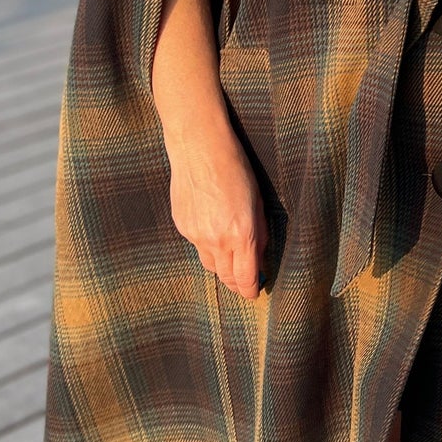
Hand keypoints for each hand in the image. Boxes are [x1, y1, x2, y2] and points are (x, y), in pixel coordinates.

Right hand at [166, 127, 266, 300]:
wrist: (200, 149)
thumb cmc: (236, 169)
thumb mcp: (258, 202)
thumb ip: (259, 235)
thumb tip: (259, 261)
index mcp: (242, 234)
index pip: (245, 279)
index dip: (251, 290)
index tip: (254, 292)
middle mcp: (217, 240)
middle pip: (226, 278)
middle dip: (236, 283)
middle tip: (244, 281)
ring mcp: (196, 235)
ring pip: (209, 264)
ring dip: (221, 265)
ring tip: (229, 254)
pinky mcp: (182, 227)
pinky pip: (196, 245)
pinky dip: (206, 243)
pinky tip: (211, 225)